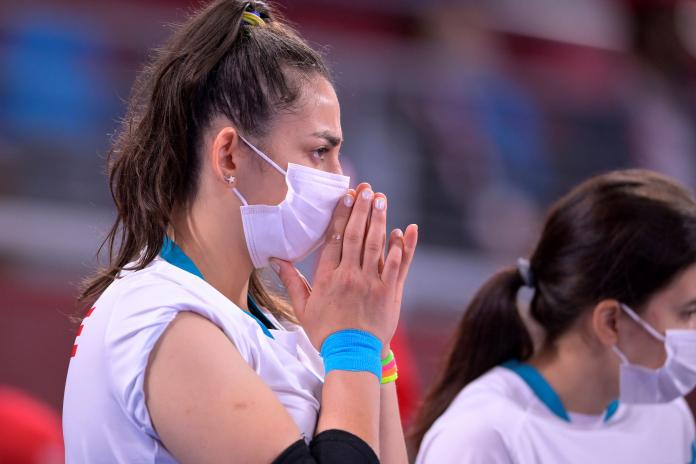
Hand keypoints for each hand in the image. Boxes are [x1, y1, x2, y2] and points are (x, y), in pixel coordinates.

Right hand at [272, 183, 417, 351]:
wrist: (352, 356)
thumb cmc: (325, 333)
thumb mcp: (302, 308)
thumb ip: (290, 282)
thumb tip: (275, 261)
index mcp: (328, 278)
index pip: (334, 239)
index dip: (340, 215)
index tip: (345, 196)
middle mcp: (350, 276)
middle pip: (355, 236)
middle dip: (361, 209)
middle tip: (366, 189)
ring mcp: (372, 283)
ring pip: (376, 245)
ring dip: (379, 220)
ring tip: (381, 199)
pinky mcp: (389, 292)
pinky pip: (397, 265)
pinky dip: (401, 247)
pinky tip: (403, 230)